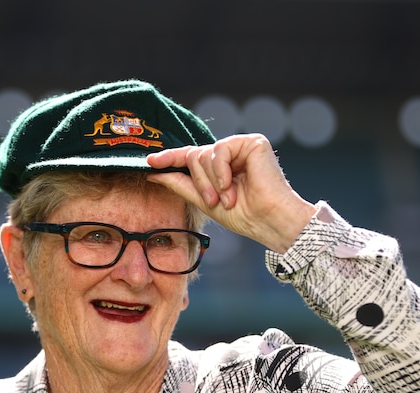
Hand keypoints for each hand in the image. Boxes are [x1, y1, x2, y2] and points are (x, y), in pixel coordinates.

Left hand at [146, 134, 316, 252]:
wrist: (270, 221)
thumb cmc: (244, 216)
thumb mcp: (204, 201)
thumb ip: (180, 184)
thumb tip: (154, 173)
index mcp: (221, 167)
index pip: (191, 158)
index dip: (170, 158)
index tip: (149, 162)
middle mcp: (231, 154)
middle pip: (194, 156)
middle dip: (199, 183)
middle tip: (213, 202)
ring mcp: (241, 146)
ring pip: (203, 154)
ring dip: (210, 182)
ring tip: (227, 199)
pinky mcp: (252, 142)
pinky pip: (219, 150)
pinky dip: (220, 172)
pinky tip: (231, 186)